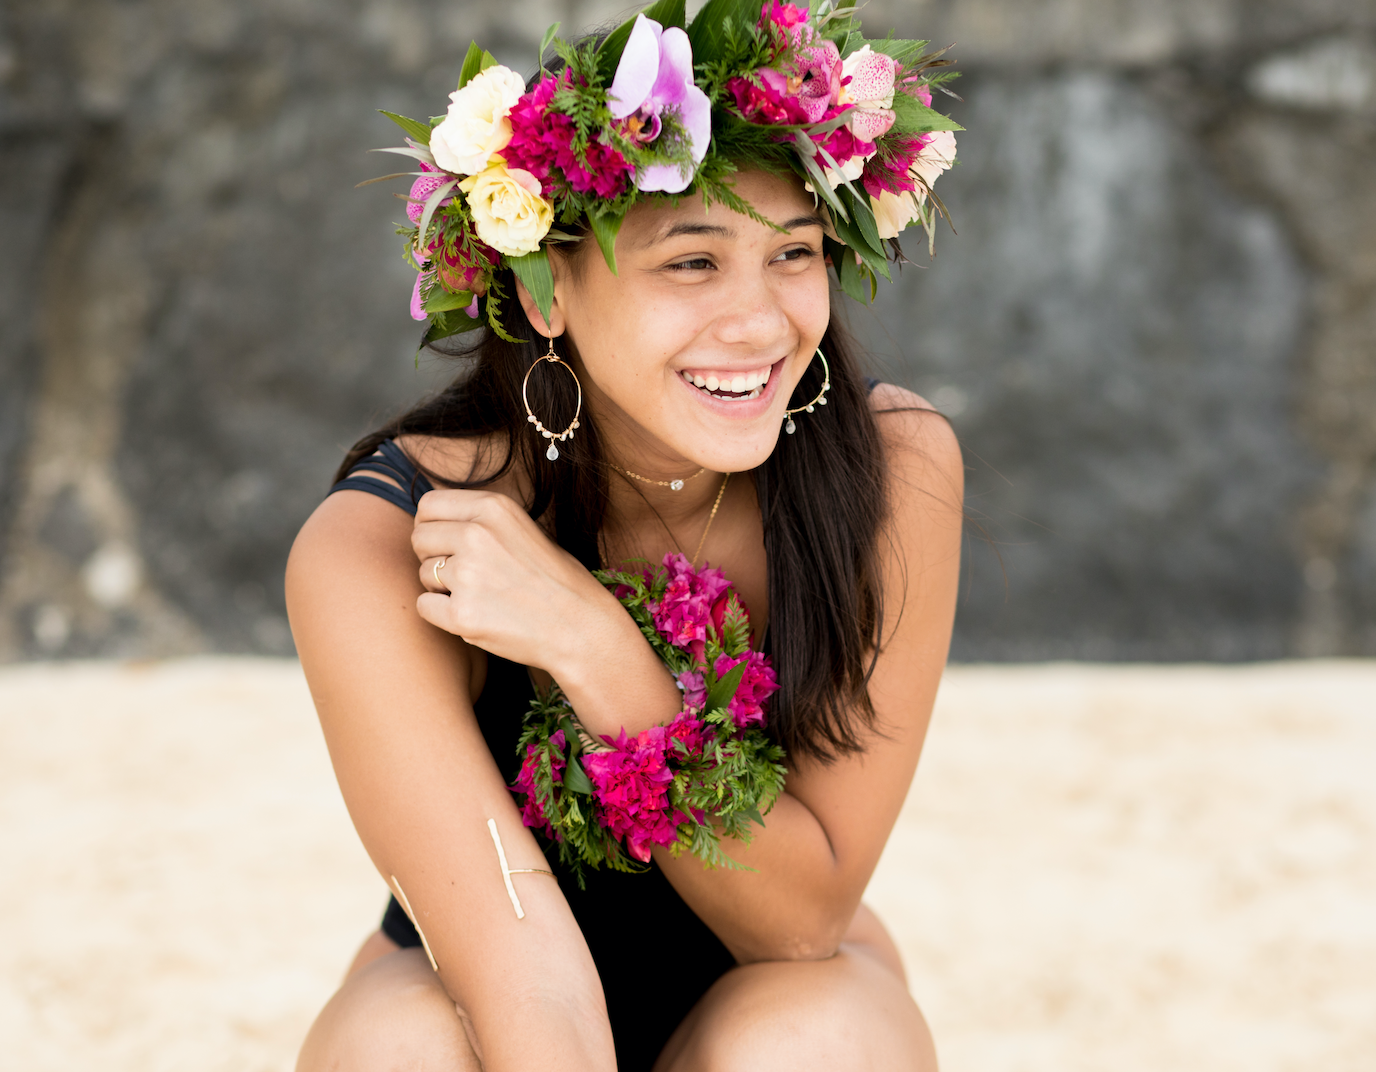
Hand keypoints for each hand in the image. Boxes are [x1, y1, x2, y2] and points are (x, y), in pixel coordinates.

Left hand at [411, 489, 627, 677]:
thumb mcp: (523, 529)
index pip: (429, 505)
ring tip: (481, 596)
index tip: (445, 542)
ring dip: (441, 587)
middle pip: (419, 537)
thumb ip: (481, 520)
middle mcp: (476, 534)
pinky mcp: (462, 614)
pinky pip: (424, 607)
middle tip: (463, 574)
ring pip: (422, 574)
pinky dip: (442, 615)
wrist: (581, 627)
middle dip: (432, 556)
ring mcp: (467, 575)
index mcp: (494, 508)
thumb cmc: (556, 580)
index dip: (432, 525)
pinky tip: (475, 615)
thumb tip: (433, 518)